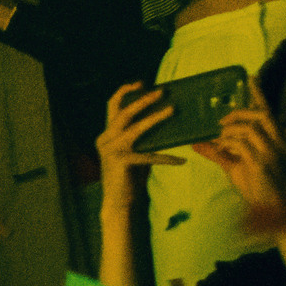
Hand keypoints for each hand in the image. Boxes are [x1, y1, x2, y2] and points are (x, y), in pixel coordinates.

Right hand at [96, 82, 186, 207]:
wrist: (118, 203)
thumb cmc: (128, 178)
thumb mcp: (135, 152)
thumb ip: (143, 138)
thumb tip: (163, 121)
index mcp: (106, 135)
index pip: (112, 107)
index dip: (124, 92)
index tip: (141, 83)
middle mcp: (105, 139)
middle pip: (122, 112)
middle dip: (142, 99)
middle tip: (161, 91)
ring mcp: (111, 150)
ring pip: (135, 127)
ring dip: (154, 117)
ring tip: (171, 109)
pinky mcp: (121, 161)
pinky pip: (149, 155)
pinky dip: (166, 158)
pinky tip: (181, 160)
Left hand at [190, 92, 285, 234]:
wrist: (271, 210)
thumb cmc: (256, 187)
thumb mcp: (234, 166)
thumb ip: (217, 152)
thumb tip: (197, 143)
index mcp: (277, 140)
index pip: (268, 112)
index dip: (259, 94)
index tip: (250, 78)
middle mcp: (279, 143)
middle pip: (260, 115)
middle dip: (238, 113)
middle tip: (220, 120)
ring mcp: (272, 152)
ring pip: (249, 128)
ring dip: (229, 131)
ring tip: (219, 139)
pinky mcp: (261, 163)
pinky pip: (240, 144)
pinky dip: (226, 144)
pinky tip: (220, 149)